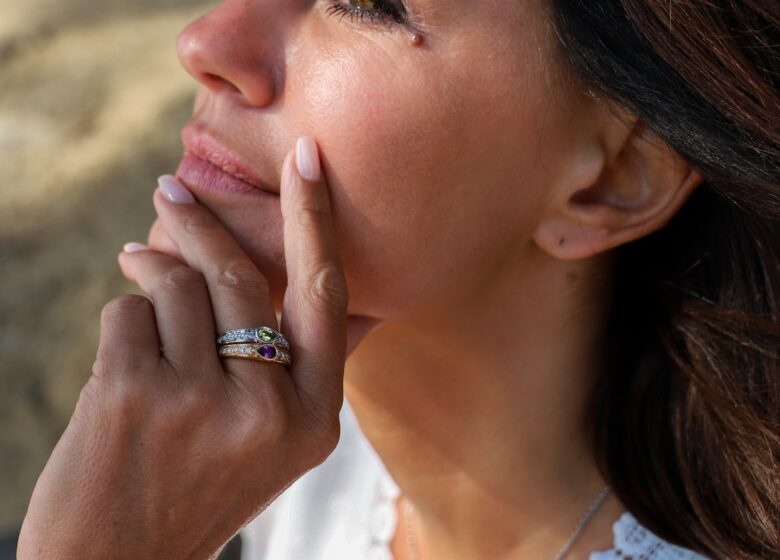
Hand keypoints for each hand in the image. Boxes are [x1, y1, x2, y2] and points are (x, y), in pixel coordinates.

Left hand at [18, 138, 377, 558]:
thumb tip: (359, 303)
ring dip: (150, 274)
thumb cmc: (199, 486)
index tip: (306, 157)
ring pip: (177, 286)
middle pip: (243, 277)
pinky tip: (119, 362)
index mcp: (315, 420)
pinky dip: (121, 321)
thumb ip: (307, 370)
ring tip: (136, 273)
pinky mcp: (136, 395)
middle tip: (169, 187)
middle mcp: (269, 411)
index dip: (316, 219)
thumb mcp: (278, 443)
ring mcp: (202, 404)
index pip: (326, 296)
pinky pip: (128, 311)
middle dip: (201, 220)